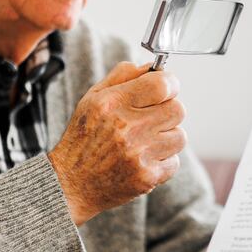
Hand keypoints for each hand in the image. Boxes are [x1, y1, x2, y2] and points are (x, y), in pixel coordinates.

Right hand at [48, 61, 186, 224]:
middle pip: (178, 109)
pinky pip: (174, 162)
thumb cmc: (83, 138)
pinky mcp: (146, 177)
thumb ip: (122, 77)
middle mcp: (127, 128)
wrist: (71, 184)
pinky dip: (163, 160)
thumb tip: (152, 67)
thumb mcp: (92, 98)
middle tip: (154, 117)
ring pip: (180, 136)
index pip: (162, 84)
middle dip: (169, 110)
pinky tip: (144, 159)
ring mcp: (138, 154)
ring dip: (167, 137)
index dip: (171, 83)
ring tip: (147, 140)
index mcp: (113, 104)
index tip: (167, 88)